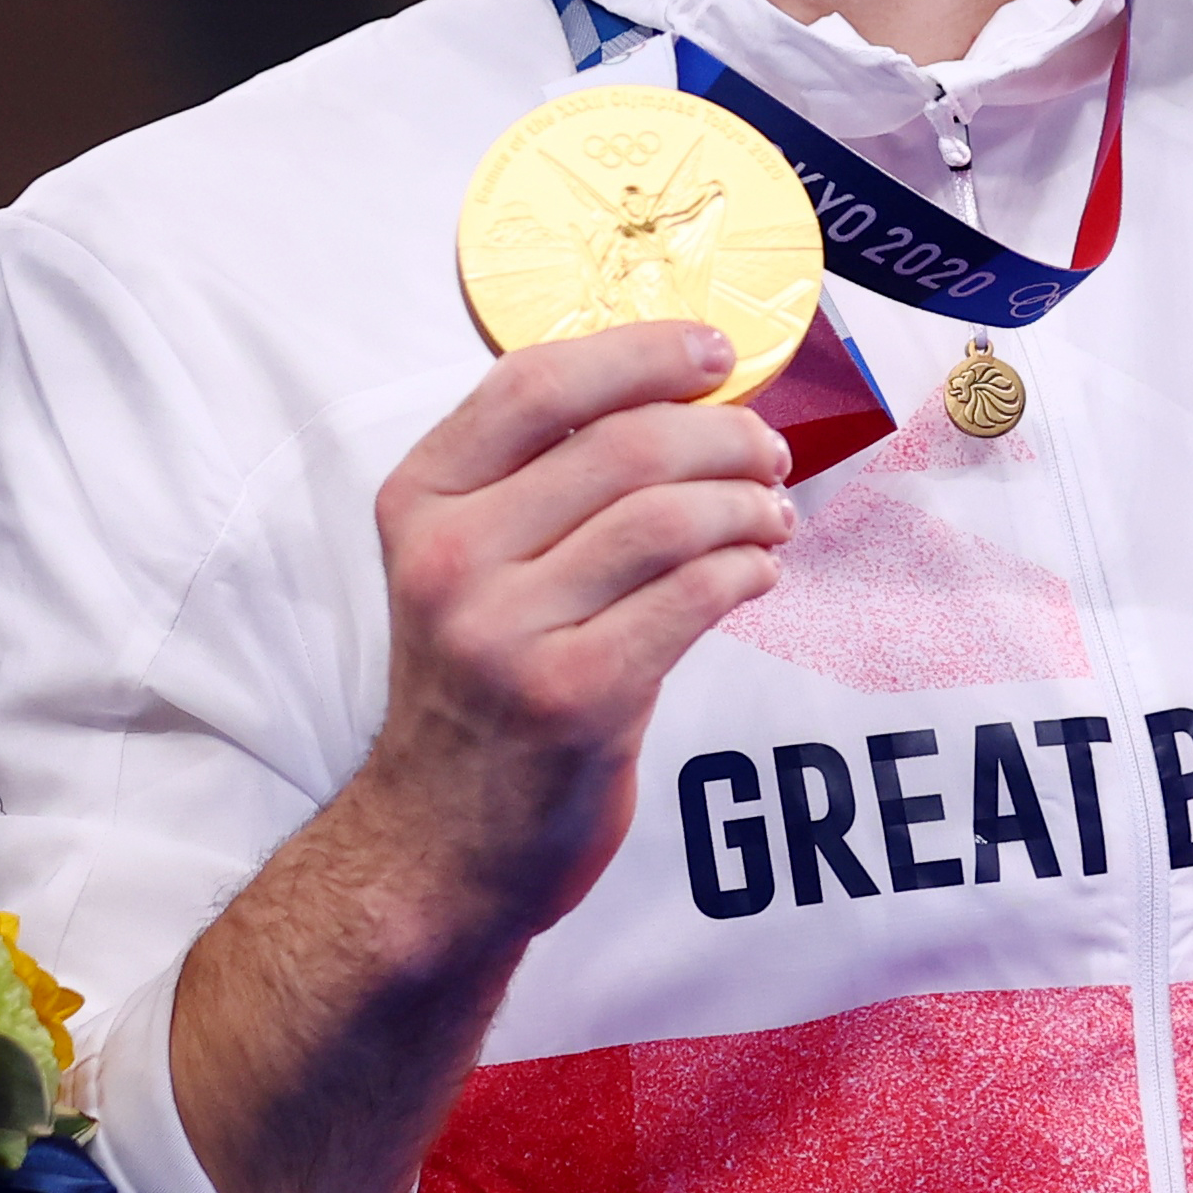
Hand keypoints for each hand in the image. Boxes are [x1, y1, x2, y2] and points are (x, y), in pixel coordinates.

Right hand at [347, 323, 801, 940]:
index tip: (717, 351)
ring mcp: (507, 632)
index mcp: (421, 502)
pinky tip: (756, 574)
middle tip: (768, 454)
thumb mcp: (469, 566)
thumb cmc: (479, 687)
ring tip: (772, 518)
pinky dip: (745, 570)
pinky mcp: (573, 696)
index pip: (535, 383)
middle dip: (724, 436)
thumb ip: (541, 479)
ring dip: (748, 506)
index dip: (643, 352)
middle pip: (623, 445)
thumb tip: (682, 391)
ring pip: (669, 517)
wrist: (441, 842)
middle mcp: (450, 560)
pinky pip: (693, 596)